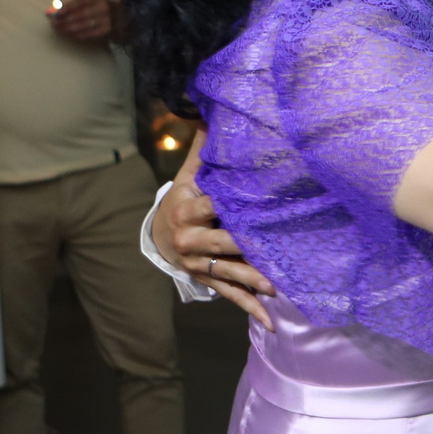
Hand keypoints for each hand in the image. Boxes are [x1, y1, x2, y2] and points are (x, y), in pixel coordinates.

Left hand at [48, 0, 118, 44]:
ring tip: (59, 29)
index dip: (67, 7)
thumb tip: (59, 9)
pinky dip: (79, 34)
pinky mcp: (108, 29)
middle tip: (54, 23)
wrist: (127, 12)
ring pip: (85, 25)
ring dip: (69, 28)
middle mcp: (104, 7)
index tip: (55, 13)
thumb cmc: (105, 3)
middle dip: (65, 19)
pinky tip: (70, 34)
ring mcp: (107, 19)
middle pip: (81, 14)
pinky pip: (91, 34)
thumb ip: (80, 2)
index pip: (80, 2)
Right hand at [156, 149, 270, 323]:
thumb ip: (202, 151)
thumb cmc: (183, 199)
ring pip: (226, 273)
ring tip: (274, 287)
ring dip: (251, 280)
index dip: (227, 205)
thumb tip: (209, 113)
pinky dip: (249, 308)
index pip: (209, 207)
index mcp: (186, 211)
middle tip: (269, 251)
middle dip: (244, 248)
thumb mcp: (188, 175)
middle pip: (220, 244)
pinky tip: (269, 320)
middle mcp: (190, 240)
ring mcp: (198, 265)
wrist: (158, 235)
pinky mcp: (207, 281)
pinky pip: (229, 295)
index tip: (252, 202)